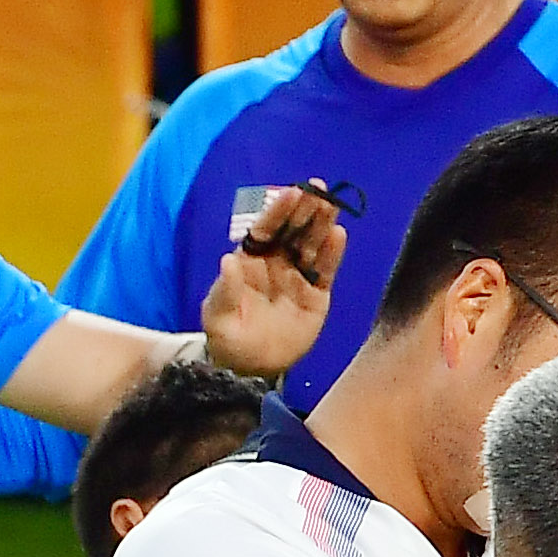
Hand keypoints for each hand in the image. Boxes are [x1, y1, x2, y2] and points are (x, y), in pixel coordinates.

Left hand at [200, 187, 342, 378]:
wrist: (251, 369)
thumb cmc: (228, 339)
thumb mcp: (218, 319)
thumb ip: (224, 291)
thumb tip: (228, 260)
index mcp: (250, 262)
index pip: (266, 230)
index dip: (278, 211)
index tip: (292, 193)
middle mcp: (276, 264)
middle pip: (292, 231)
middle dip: (305, 209)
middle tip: (319, 188)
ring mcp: (298, 277)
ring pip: (312, 244)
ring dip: (322, 224)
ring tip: (332, 204)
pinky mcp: (316, 295)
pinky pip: (325, 271)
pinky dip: (332, 254)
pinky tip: (339, 235)